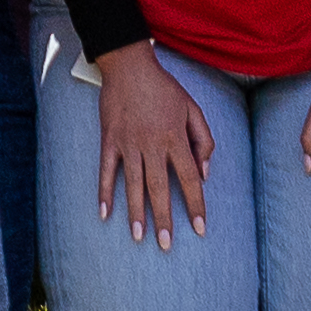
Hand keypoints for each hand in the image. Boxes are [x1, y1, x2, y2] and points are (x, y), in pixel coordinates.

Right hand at [88, 42, 215, 246]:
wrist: (129, 65)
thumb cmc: (164, 88)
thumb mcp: (193, 109)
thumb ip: (203, 141)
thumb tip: (205, 173)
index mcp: (175, 138)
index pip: (190, 179)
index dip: (196, 205)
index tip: (200, 229)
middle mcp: (152, 144)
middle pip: (160, 188)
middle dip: (164, 219)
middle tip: (165, 245)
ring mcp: (128, 143)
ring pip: (132, 184)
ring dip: (135, 212)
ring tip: (139, 237)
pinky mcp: (109, 139)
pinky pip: (106, 170)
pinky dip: (104, 192)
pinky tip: (104, 213)